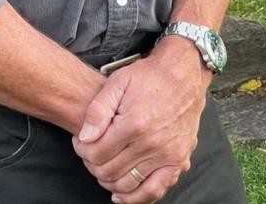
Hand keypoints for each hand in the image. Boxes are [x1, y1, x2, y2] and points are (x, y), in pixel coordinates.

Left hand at [73, 39, 208, 202]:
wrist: (184, 74)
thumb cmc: (149, 76)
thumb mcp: (118, 82)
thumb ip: (97, 111)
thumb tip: (84, 138)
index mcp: (134, 123)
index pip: (96, 153)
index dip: (82, 150)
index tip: (81, 142)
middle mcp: (152, 143)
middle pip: (109, 171)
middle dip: (93, 165)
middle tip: (91, 153)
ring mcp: (167, 154)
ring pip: (127, 184)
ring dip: (109, 181)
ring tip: (104, 166)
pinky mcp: (179, 159)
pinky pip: (155, 190)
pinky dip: (136, 198)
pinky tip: (122, 195)